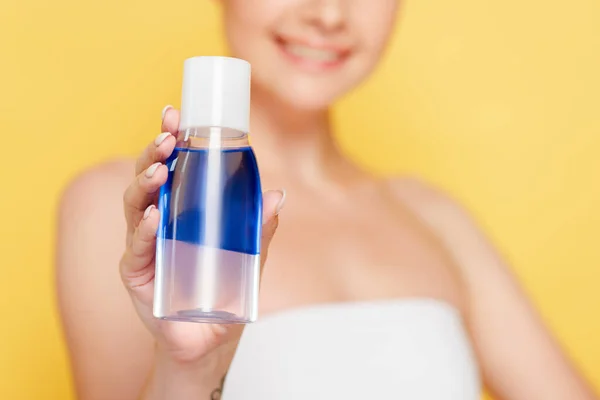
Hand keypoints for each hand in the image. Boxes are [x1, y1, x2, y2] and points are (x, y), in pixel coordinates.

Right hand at [120, 106, 284, 365]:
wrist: (211, 339)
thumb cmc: (226, 293)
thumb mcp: (248, 256)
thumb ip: (259, 228)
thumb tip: (278, 194)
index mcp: (181, 210)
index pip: (172, 167)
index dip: (169, 139)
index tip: (174, 115)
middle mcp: (158, 221)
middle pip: (149, 178)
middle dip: (154, 153)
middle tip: (167, 137)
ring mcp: (144, 245)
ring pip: (135, 206)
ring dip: (145, 184)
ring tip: (159, 169)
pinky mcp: (137, 273)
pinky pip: (136, 248)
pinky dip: (143, 231)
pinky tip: (152, 217)